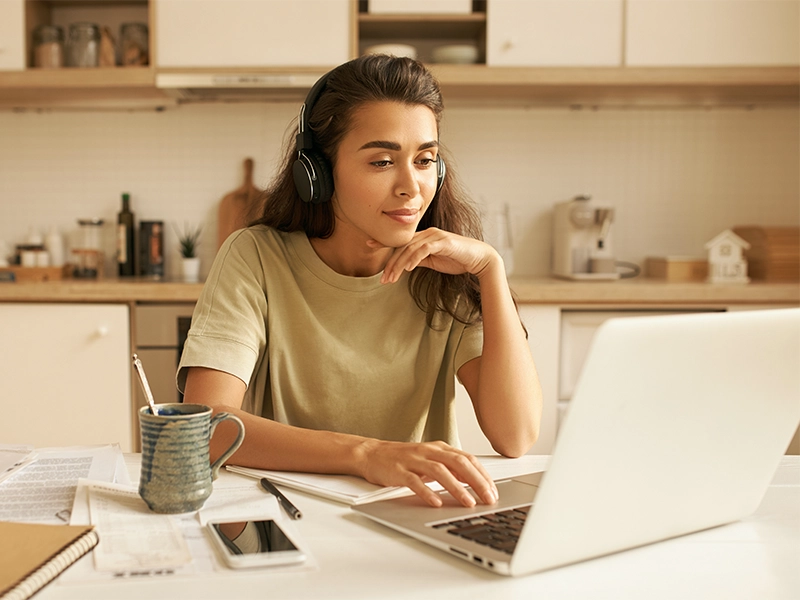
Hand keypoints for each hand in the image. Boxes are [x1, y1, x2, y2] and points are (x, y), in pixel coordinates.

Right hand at [357, 439, 498, 507]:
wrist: (372, 454)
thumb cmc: (403, 459)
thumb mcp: (430, 459)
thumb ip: (450, 467)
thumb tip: (474, 480)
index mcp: (439, 448)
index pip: (468, 459)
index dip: (483, 475)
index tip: (493, 491)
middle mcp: (429, 451)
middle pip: (458, 463)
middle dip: (477, 481)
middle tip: (489, 498)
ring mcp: (414, 460)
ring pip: (440, 472)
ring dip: (457, 488)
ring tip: (469, 502)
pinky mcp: (399, 471)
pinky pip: (415, 482)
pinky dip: (427, 493)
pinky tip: (436, 503)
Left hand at [370, 228, 500, 283]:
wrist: (479, 259)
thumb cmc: (458, 259)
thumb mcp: (434, 261)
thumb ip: (419, 260)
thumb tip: (405, 264)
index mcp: (424, 237)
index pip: (401, 241)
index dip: (384, 242)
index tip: (369, 245)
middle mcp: (428, 233)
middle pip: (403, 247)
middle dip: (390, 263)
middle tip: (382, 278)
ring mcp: (435, 236)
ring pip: (410, 249)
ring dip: (399, 264)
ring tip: (391, 278)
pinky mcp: (443, 241)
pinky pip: (424, 249)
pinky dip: (414, 258)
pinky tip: (407, 268)